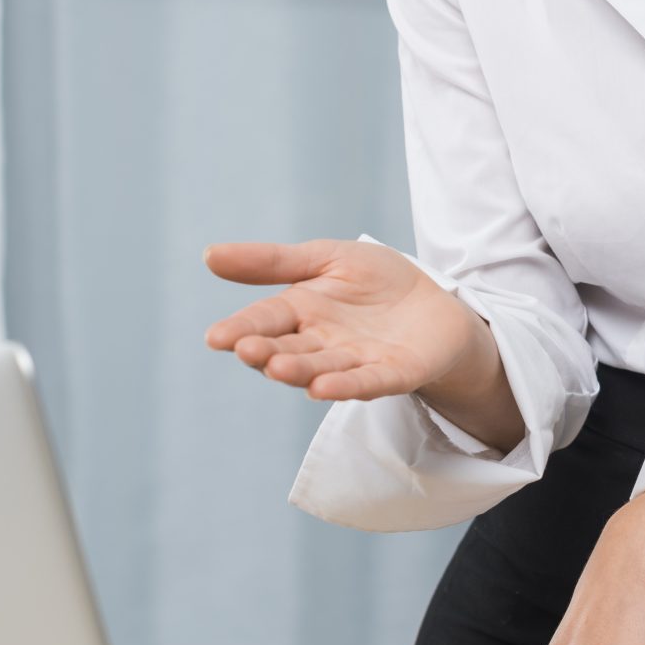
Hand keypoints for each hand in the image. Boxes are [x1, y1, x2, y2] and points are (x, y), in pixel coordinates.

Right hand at [202, 238, 504, 426]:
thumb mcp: (326, 258)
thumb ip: (272, 262)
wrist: (436, 301)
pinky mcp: (393, 374)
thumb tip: (209, 255)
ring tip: (277, 368)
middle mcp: (321, 343)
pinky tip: (324, 389)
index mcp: (301, 311)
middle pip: (288, 349)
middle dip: (267, 352)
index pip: (265, 320)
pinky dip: (347, 386)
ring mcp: (355, 362)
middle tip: (246, 350)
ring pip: (322, 369)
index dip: (241, 328)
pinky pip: (367, 382)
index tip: (216, 337)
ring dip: (300, 371)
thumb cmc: (376, 282)